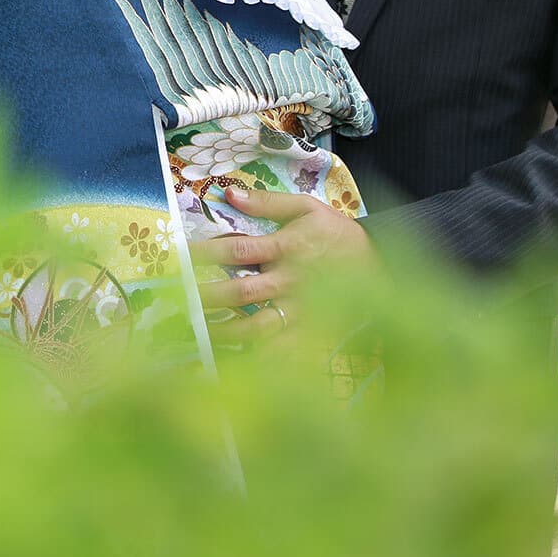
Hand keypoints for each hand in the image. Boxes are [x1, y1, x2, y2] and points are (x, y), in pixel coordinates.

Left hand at [187, 188, 376, 339]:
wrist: (378, 261)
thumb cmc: (336, 232)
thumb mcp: (306, 207)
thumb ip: (268, 202)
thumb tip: (229, 195)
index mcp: (285, 248)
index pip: (237, 250)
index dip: (206, 254)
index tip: (179, 258)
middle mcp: (289, 281)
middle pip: (242, 292)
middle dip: (208, 298)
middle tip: (179, 302)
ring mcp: (300, 309)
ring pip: (258, 326)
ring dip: (227, 333)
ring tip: (200, 334)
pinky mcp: (311, 329)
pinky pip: (283, 349)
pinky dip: (260, 357)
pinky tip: (237, 361)